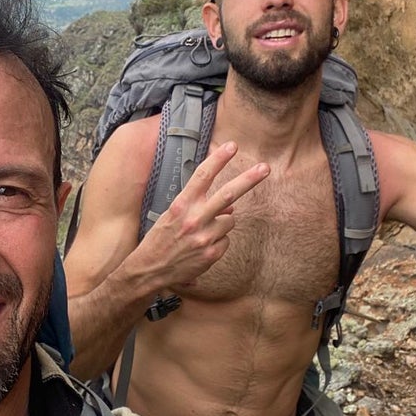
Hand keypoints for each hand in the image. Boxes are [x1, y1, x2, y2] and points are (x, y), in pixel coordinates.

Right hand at [137, 141, 268, 286]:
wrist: (149, 269)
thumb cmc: (159, 239)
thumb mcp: (173, 216)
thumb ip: (198, 207)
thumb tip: (230, 209)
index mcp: (181, 205)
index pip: (202, 176)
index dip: (218, 159)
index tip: (231, 146)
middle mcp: (194, 218)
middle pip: (227, 194)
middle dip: (248, 179)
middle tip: (265, 168)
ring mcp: (204, 237)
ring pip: (229, 221)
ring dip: (221, 224)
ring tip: (201, 233)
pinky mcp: (211, 253)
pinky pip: (225, 240)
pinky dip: (218, 242)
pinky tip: (201, 248)